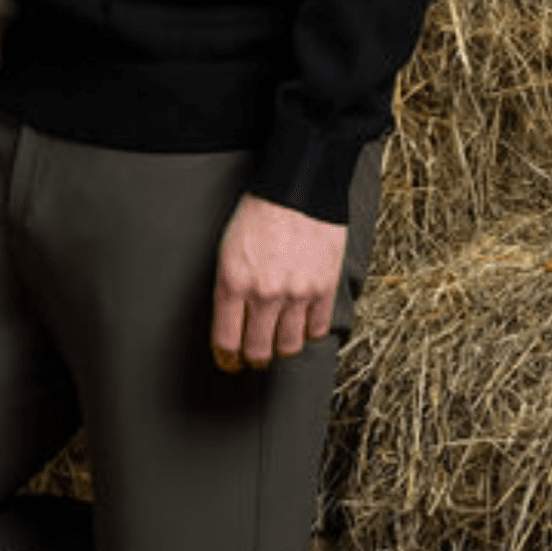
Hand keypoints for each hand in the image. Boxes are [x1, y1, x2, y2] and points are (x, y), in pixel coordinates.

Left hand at [210, 193, 346, 371]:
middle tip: (255, 355)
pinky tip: (303, 322)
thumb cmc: (258, 216)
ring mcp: (297, 293)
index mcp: (234, 283)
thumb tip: (232, 324)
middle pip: (258, 352)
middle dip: (254, 358)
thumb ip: (228, 290)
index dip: (227, 358)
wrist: (297, 189)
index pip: (226, 341)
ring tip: (279, 339)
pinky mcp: (325, 288)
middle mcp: (265, 294)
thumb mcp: (227, 251)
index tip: (229, 362)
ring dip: (282, 347)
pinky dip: (310, 331)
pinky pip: (318, 329)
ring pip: (289, 346)